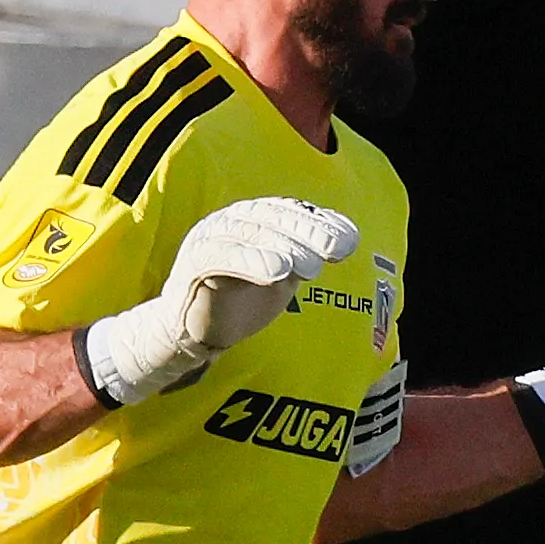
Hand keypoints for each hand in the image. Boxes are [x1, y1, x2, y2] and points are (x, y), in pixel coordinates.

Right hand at [83, 196, 361, 404]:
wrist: (197, 331)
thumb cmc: (243, 300)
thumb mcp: (284, 275)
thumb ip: (309, 254)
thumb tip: (348, 236)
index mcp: (255, 219)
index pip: (290, 213)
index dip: (321, 222)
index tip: (350, 240)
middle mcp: (232, 221)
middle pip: (273, 219)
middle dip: (307, 233)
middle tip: (335, 252)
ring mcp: (211, 237)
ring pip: (249, 234)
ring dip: (284, 247)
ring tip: (311, 268)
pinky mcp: (194, 261)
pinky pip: (221, 255)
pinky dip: (250, 260)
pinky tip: (277, 272)